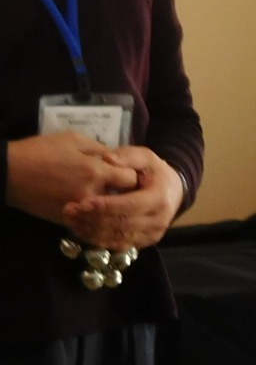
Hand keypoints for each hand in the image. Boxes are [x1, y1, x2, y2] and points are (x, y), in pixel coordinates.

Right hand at [3, 131, 137, 227]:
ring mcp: (83, 211)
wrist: (9, 174)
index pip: (132, 179)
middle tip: (125, 191)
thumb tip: (117, 158)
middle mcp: (94, 193)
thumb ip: (99, 149)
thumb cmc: (39, 151)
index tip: (128, 173)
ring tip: (113, 202)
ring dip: (115, 210)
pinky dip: (99, 220)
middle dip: (128, 195)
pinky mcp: (71, 222)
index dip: (133, 175)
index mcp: (96, 171)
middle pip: (127, 201)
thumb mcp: (72, 139)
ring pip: (113, 216)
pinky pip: (95, 225)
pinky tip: (98, 212)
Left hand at [64, 146, 183, 250]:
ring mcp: (153, 234)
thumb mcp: (144, 156)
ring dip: (92, 231)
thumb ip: (127, 155)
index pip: (130, 206)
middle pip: (122, 224)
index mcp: (159, 199)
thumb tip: (107, 159)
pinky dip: (98, 240)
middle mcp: (159, 221)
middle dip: (94, 219)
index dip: (106, 206)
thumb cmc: (153, 171)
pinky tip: (81, 230)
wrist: (173, 191)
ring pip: (118, 237)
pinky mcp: (144, 242)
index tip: (82, 202)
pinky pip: (119, 245)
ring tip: (70, 220)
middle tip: (69, 210)